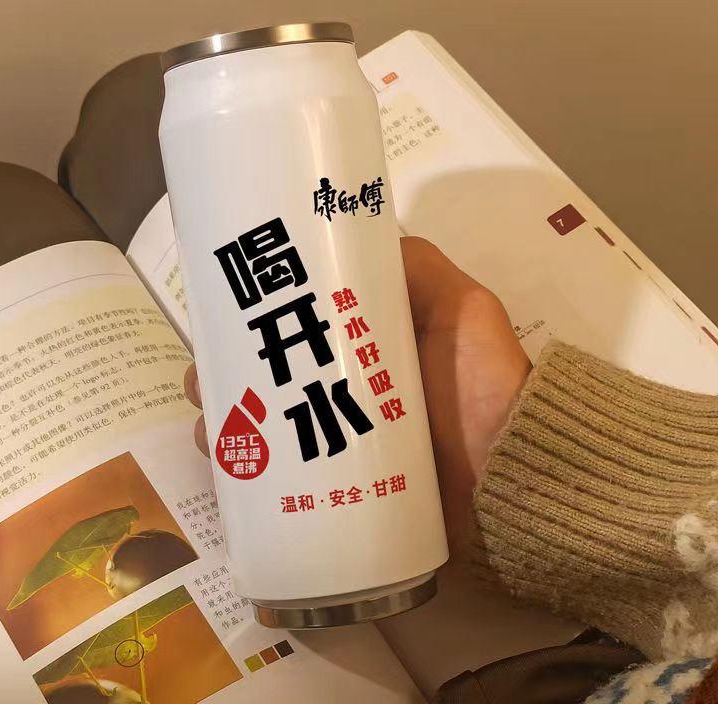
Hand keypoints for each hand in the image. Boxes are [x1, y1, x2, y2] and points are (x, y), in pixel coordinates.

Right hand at [184, 236, 529, 537]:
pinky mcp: (337, 487)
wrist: (513, 479)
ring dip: (227, 417)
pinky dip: (245, 469)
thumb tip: (363, 230)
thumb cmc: (483, 382)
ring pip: (265, 422)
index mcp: (364, 342)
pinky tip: (224, 464)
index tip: (218, 310)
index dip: (252, 313)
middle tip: (204, 375)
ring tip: (211, 424)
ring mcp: (339, 439)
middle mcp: (345, 386)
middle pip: (269, 371)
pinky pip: (280, 477)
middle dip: (226, 369)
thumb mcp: (459, 306)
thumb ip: (418, 266)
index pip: (296, 319)